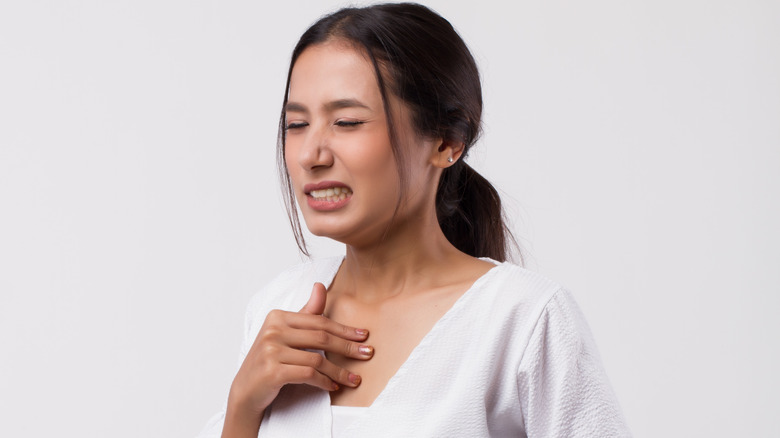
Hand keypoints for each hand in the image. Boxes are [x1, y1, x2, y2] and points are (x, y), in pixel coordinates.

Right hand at [227, 282, 372, 419]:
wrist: (246, 391)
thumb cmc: (270, 360)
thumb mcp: (286, 333)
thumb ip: (306, 313)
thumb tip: (320, 285)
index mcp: (277, 317)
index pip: (319, 322)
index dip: (344, 330)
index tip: (363, 336)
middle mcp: (272, 331)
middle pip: (321, 338)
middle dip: (348, 347)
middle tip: (367, 353)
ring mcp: (271, 351)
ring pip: (317, 360)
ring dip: (339, 371)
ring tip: (354, 379)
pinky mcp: (272, 372)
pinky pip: (308, 375)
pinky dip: (324, 382)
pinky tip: (333, 386)